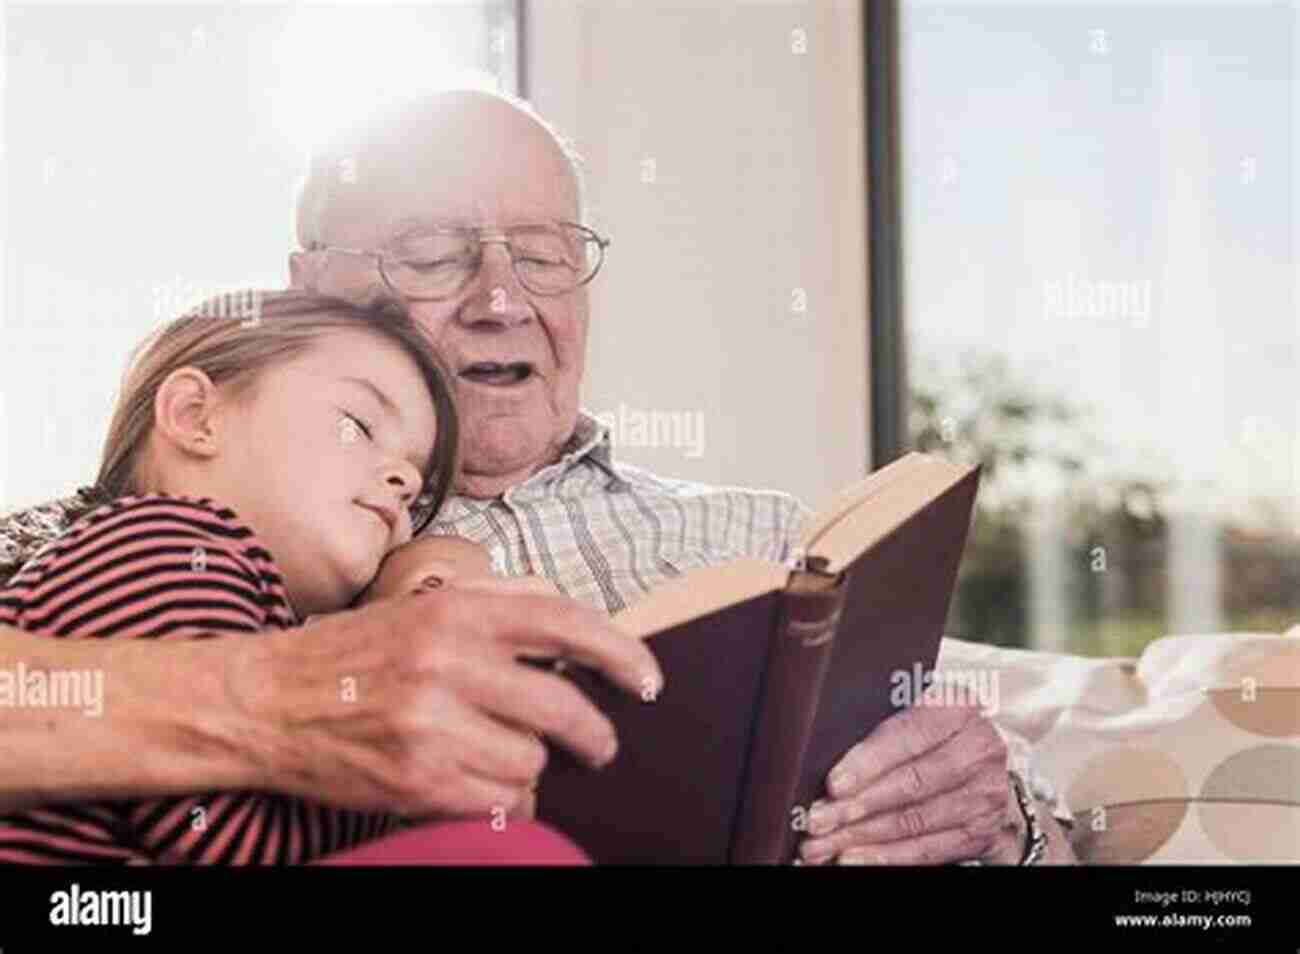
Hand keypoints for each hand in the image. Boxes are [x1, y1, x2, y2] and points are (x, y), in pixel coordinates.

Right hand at [225, 579, 661, 820]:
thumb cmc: (353, 653)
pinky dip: (500, 798)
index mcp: (455, 610)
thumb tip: (573, 622)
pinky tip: (473, 780)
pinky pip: (498, 802)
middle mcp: (446, 663)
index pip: (564, 624)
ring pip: (532, 762)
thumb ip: (499, 603)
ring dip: (527, 765)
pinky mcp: (416, 781)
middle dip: (594, 735)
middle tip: (600, 745)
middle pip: (561, 709)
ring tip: (492, 752)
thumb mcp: (423, 605)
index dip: (620, 654)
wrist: (267, 702)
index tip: (647, 680)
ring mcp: (431, 726)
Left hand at [796, 702, 1024, 864]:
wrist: (982, 767)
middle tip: (818, 820)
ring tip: (824, 845)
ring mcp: (985, 794)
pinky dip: (886, 857)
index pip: (908, 735)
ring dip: (862, 837)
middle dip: (856, 806)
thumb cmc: (933, 736)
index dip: (868, 762)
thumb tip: (821, 753)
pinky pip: (928, 850)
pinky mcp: (982, 832)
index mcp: (958, 709)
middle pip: (911, 783)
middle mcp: (978, 750)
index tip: (833, 783)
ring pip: (914, 821)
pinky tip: (854, 858)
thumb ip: (881, 724)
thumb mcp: (915, 714)